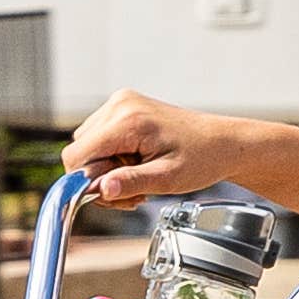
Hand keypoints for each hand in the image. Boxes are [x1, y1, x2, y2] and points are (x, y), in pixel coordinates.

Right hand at [67, 89, 255, 207]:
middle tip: (133, 190)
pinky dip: (113, 158)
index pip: (77, 155)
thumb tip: (101, 190)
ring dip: (107, 169)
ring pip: (87, 147)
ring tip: (139, 176)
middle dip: (100, 178)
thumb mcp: (168, 179)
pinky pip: (99, 139)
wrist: (221, 142)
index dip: (87, 182)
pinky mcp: (123, 108)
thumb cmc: (201, 158)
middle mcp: (120, 105)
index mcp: (128, 120)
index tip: (113, 195)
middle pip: (79, 152)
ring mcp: (121, 103)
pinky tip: (137, 164)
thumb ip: (131, 182)